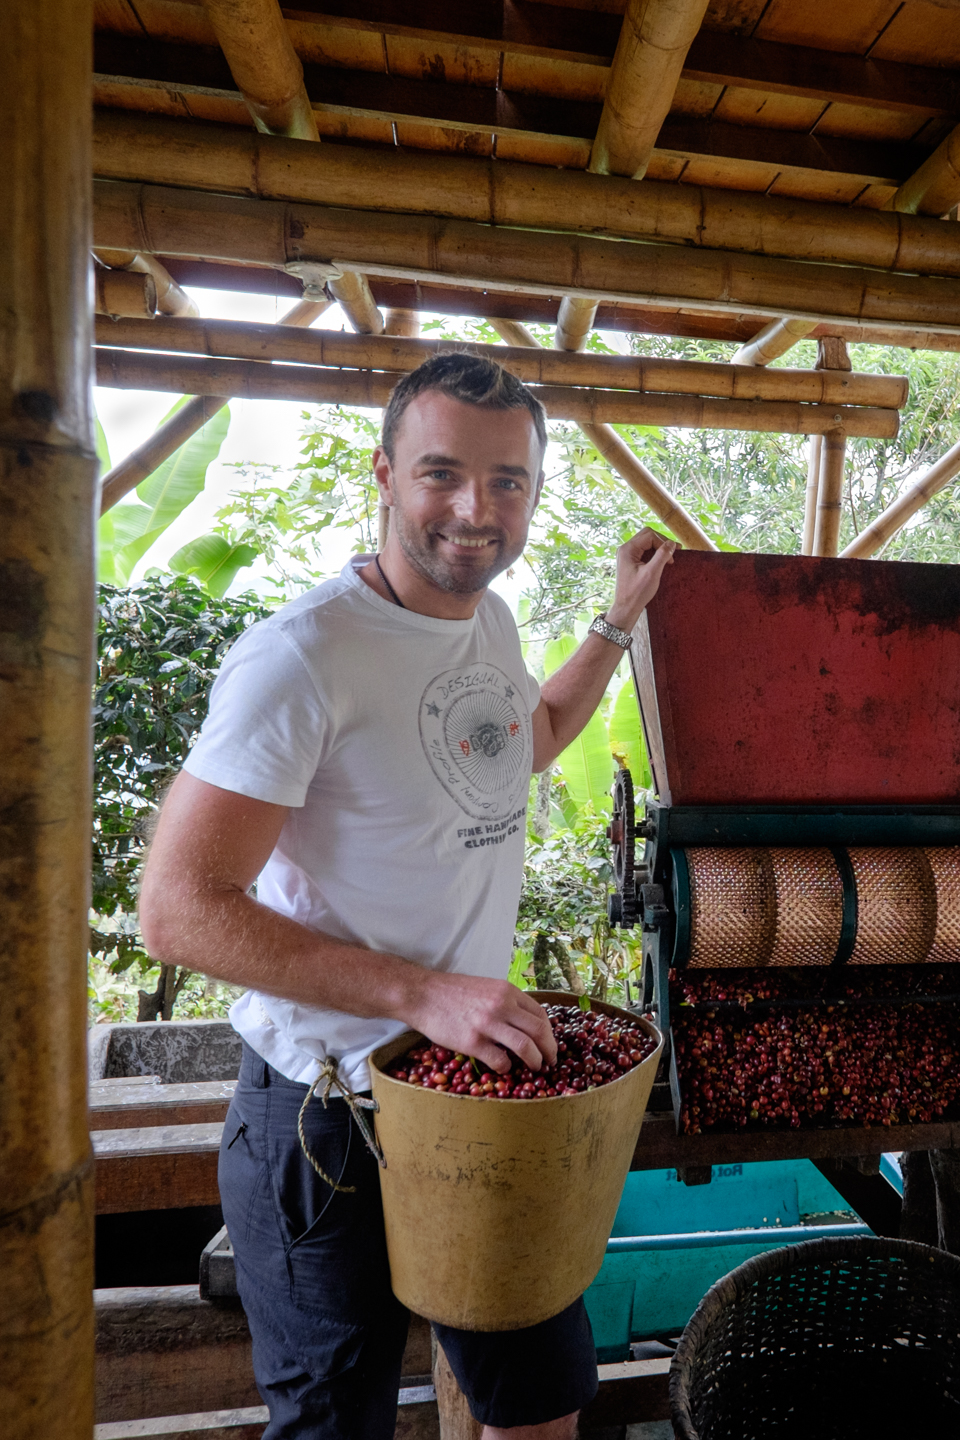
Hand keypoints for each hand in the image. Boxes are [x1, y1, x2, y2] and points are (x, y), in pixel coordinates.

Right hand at [403, 972, 556, 1073]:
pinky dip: (506, 1068)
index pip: (540, 1014)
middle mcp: (501, 1005)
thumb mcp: (486, 987)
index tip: (548, 1044)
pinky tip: (503, 1068)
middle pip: (539, 1032)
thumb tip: (525, 1022)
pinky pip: (500, 1060)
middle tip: (550, 1061)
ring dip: (535, 1061)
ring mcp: (487, 1024)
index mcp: (506, 991)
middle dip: (549, 1050)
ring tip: (535, 1068)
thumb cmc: (452, 992)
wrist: (422, 994)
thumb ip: (506, 1002)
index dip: (549, 1033)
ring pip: (526, 1047)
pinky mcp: (472, 1042)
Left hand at [604, 528, 677, 633]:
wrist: (626, 607)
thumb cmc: (637, 593)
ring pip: (646, 542)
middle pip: (647, 535)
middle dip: (662, 542)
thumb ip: (662, 555)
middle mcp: (625, 549)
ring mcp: (627, 555)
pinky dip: (654, 553)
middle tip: (674, 553)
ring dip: (659, 548)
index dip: (663, 543)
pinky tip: (661, 561)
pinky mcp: (630, 561)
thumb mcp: (652, 573)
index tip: (671, 558)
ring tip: (669, 558)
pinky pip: (644, 550)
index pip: (650, 536)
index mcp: (627, 549)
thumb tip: (672, 543)